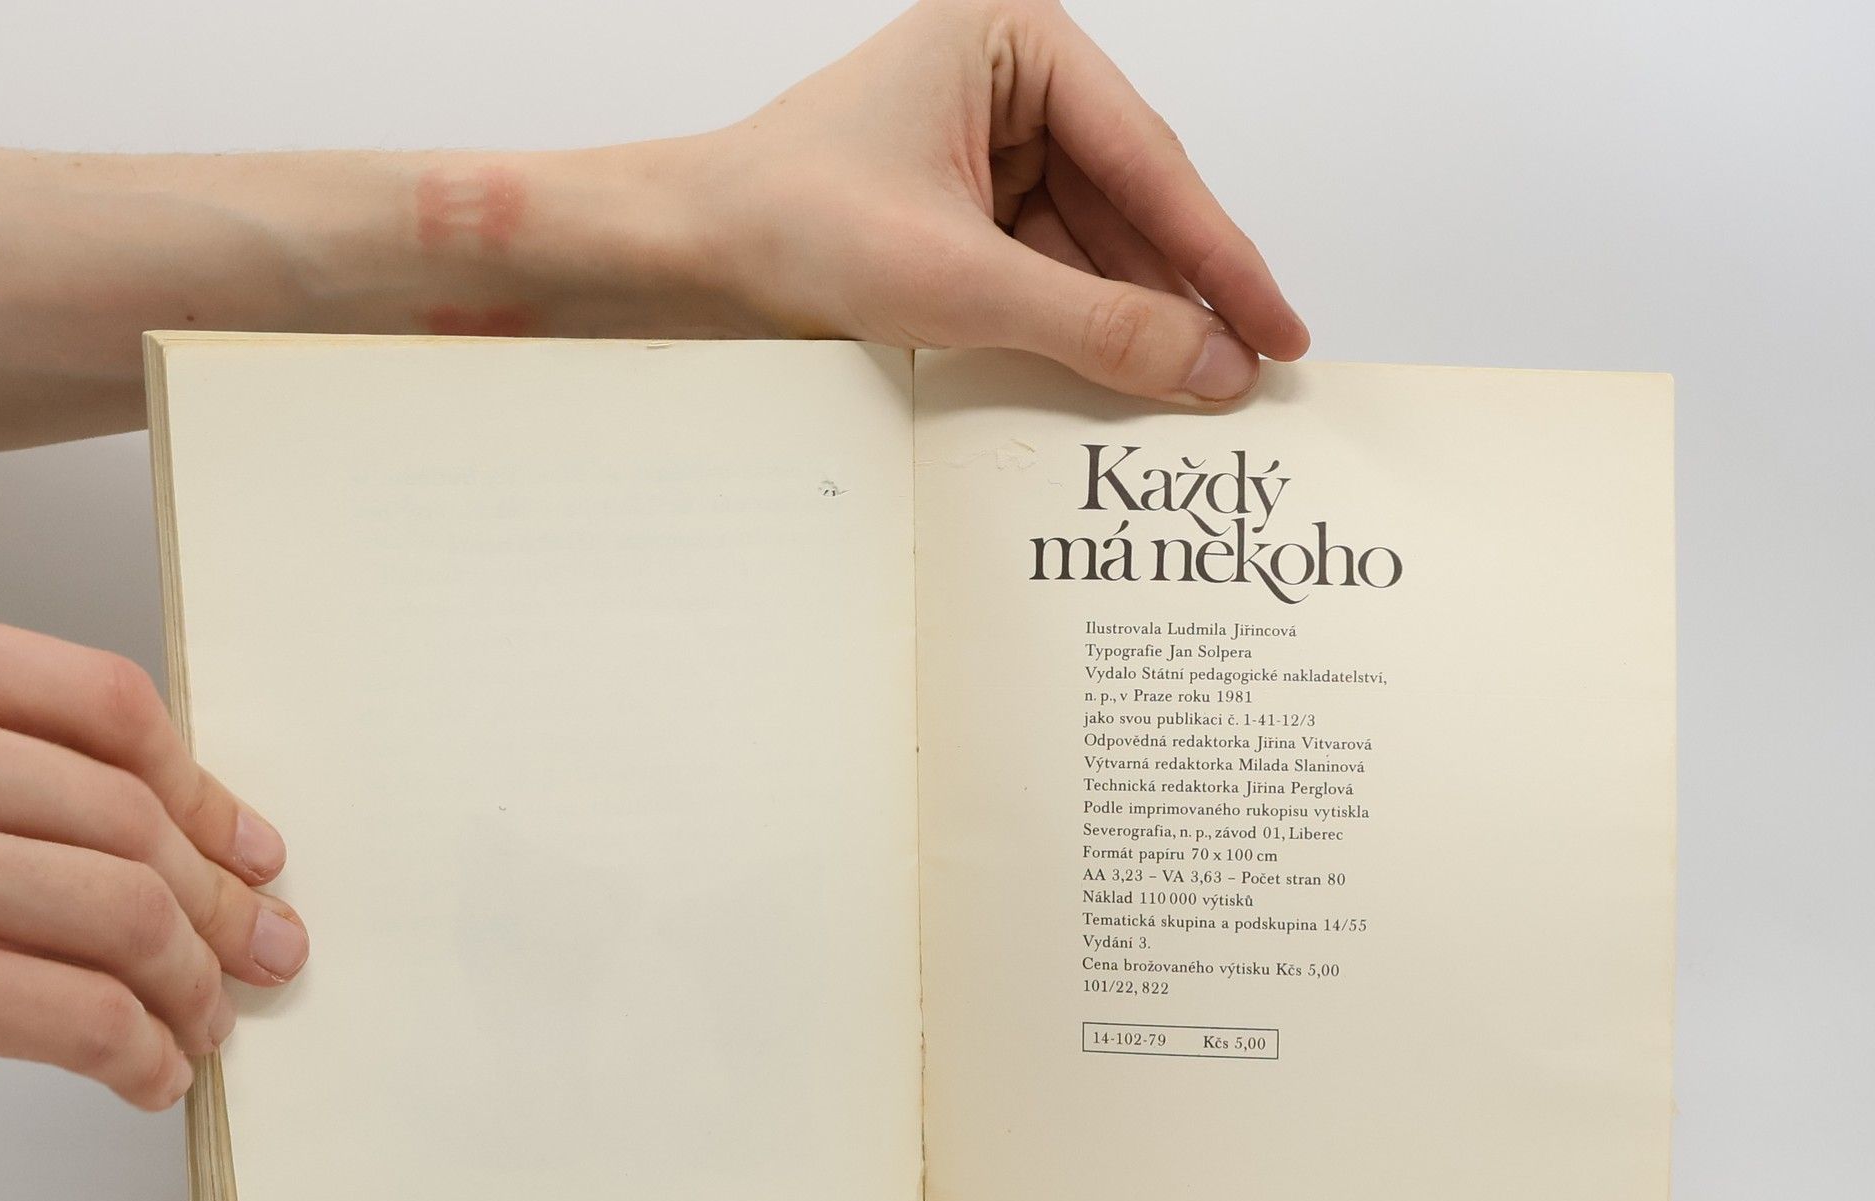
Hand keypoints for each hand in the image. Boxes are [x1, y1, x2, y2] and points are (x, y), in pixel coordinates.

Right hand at [0, 615, 307, 1108]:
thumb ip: (7, 783)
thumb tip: (179, 853)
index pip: (100, 706)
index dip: (202, 790)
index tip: (259, 852)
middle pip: (127, 814)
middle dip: (219, 901)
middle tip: (266, 953)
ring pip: (127, 909)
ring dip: (192, 983)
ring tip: (204, 1025)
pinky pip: (82, 1014)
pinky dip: (141, 1053)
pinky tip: (152, 1072)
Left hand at [635, 0, 1306, 402]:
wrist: (683, 260)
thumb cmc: (784, 223)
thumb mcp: (960, 283)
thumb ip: (1096, 326)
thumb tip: (1211, 368)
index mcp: (1016, 44)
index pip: (1149, 163)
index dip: (1222, 258)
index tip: (1279, 329)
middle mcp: (1010, 88)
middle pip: (1132, 207)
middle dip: (1183, 297)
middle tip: (1251, 376)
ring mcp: (988, 153)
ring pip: (1094, 250)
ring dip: (1135, 324)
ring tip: (1193, 396)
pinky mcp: (965, 218)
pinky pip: (1049, 277)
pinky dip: (1081, 331)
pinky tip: (1120, 382)